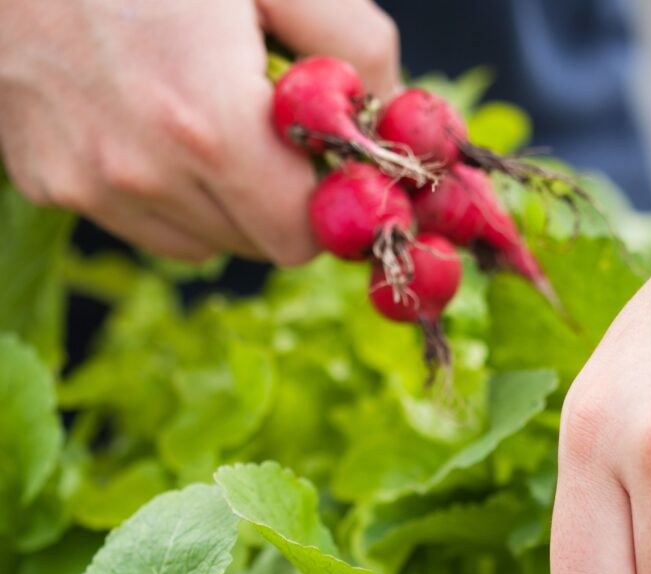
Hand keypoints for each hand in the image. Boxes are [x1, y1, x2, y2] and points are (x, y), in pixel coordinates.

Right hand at [0, 0, 399, 263]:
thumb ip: (353, 41)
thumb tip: (393, 110)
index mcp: (207, 124)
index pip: (302, 236)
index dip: (326, 202)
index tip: (327, 161)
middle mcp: (142, 172)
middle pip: (258, 246)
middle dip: (282, 201)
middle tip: (271, 132)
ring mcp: (86, 183)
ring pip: (203, 241)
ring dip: (225, 199)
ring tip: (202, 115)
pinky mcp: (47, 180)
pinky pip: (143, 222)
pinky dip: (165, 191)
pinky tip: (149, 122)